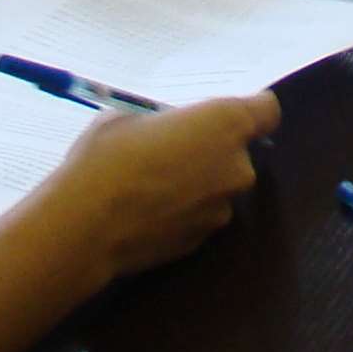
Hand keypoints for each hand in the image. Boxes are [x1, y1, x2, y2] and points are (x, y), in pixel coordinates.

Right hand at [44, 92, 279, 284]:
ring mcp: (222, 209)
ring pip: (217, 188)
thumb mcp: (130, 117)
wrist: (85, 225)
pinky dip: (183, 212)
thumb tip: (166, 132)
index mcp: (225, 124)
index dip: (250, 110)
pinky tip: (148, 212)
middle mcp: (236, 168)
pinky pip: (199, 216)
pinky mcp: (203, 241)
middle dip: (211, 151)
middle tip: (171, 150)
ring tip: (152, 186)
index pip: (266, 111)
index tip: (226, 114)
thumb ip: (165, 123)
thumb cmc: (107, 157)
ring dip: (197, 184)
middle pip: (238, 154)